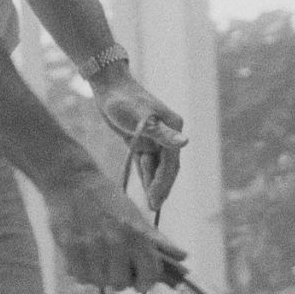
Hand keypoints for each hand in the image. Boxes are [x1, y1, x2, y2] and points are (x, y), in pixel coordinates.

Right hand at [47, 169, 187, 292]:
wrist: (73, 181)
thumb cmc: (106, 199)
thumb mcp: (136, 215)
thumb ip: (158, 240)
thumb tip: (183, 257)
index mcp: (136, 234)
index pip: (149, 275)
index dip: (146, 282)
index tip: (140, 281)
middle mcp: (115, 242)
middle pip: (121, 283)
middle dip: (120, 278)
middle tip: (115, 265)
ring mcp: (91, 246)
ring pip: (99, 282)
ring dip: (100, 275)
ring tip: (99, 259)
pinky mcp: (69, 248)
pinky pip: (80, 276)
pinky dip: (83, 272)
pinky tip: (85, 258)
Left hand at [90, 71, 186, 213]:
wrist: (108, 84)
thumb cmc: (124, 99)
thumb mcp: (142, 117)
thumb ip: (162, 133)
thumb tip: (185, 143)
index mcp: (173, 127)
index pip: (170, 162)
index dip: (163, 183)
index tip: (155, 201)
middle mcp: (168, 133)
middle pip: (167, 166)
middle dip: (161, 188)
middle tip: (154, 210)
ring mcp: (155, 136)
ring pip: (157, 166)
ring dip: (153, 184)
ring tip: (151, 206)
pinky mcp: (142, 138)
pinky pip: (146, 161)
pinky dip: (146, 175)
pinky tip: (144, 190)